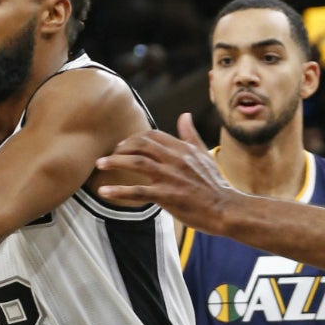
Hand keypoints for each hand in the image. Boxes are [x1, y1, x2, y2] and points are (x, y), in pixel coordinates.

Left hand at [96, 113, 231, 229]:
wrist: (225, 209)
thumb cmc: (215, 185)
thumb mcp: (204, 155)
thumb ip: (190, 135)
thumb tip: (184, 115)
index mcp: (182, 148)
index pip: (152, 135)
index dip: (135, 138)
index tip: (124, 146)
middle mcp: (174, 159)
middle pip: (141, 144)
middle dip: (121, 147)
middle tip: (109, 155)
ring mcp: (169, 176)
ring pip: (135, 162)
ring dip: (114, 162)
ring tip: (100, 165)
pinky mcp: (166, 196)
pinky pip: (137, 191)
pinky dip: (118, 191)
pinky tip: (104, 192)